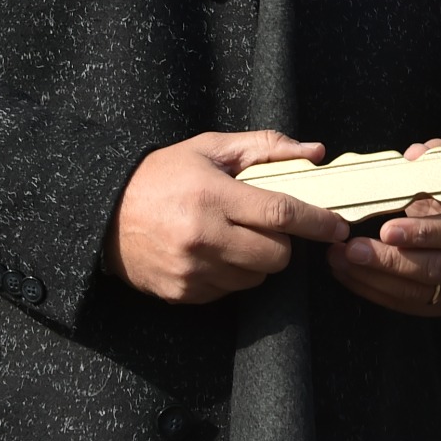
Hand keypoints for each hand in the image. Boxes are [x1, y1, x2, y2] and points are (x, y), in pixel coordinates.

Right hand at [106, 130, 349, 303]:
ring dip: (258, 260)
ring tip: (235, 238)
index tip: (338, 226)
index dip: (317, 222)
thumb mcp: (210, 149)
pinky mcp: (181, 293)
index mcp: (213, 196)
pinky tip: (214, 254)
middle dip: (284, 243)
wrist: (102, 214)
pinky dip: (232, 275)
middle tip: (268, 227)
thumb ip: (265, 147)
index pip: (281, 213)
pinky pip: (229, 291)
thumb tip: (315, 152)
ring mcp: (191, 270)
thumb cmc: (162, 175)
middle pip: (276, 255)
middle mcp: (203, 237)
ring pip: (256, 277)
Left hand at [325, 141, 440, 316]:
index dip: (422, 232)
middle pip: (435, 267)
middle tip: (352, 249)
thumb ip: (435, 164)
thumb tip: (415, 156)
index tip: (386, 230)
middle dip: (388, 260)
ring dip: (374, 277)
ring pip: (418, 291)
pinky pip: (408, 305)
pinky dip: (375, 291)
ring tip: (341, 260)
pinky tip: (350, 275)